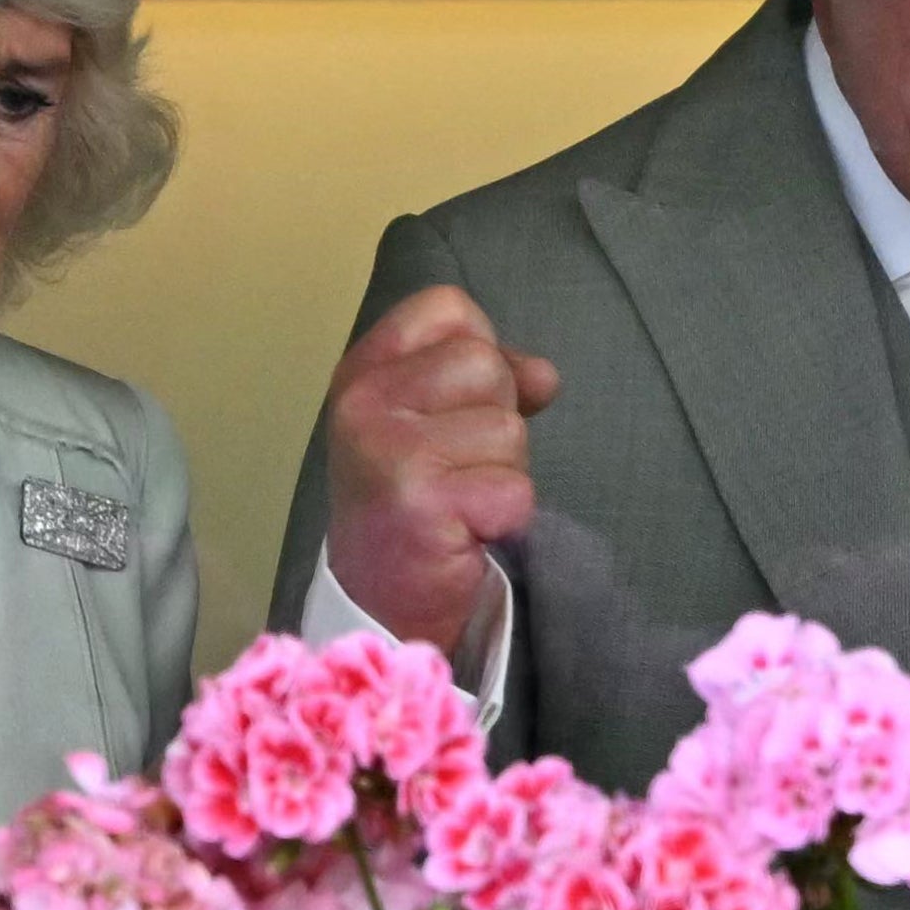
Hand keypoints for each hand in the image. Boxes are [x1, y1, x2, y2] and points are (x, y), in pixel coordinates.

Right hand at [323, 286, 560, 654]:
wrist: (377, 601)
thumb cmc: (414, 498)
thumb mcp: (431, 420)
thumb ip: (487, 381)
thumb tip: (546, 377)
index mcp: (363, 370)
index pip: (448, 308)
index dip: (480, 348)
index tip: (458, 404)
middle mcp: (364, 402)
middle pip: (487, 365)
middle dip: (495, 419)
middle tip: (456, 467)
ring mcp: (389, 452)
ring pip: (508, 431)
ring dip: (503, 474)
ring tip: (458, 502)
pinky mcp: (421, 504)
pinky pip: (514, 490)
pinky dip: (505, 518)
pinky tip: (464, 533)